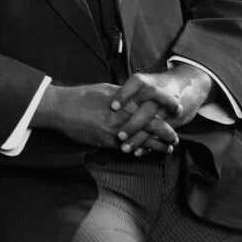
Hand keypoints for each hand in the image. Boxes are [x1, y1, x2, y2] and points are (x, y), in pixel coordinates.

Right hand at [32, 82, 178, 151]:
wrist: (63, 109)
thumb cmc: (84, 96)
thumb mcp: (108, 89)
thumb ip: (125, 95)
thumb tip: (137, 95)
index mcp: (126, 99)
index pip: (154, 103)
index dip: (169, 107)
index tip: (178, 110)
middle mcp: (124, 115)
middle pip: (154, 126)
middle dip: (168, 134)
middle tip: (176, 139)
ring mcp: (116, 130)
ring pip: (143, 140)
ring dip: (157, 147)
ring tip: (167, 150)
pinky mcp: (107, 142)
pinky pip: (128, 148)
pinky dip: (139, 150)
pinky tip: (146, 152)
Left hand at [110, 64, 216, 151]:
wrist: (189, 85)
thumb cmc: (159, 85)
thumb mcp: (147, 82)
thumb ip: (130, 92)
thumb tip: (104, 98)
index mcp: (151, 81)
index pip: (137, 83)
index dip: (124, 93)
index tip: (112, 107)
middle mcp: (161, 93)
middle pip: (148, 108)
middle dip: (134, 123)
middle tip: (119, 136)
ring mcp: (169, 108)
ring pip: (156, 125)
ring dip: (141, 138)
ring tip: (125, 148)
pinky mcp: (175, 120)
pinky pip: (163, 134)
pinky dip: (151, 145)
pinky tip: (138, 152)